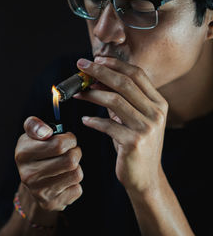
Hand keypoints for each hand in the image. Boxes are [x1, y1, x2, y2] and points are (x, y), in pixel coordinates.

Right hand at [15, 116, 82, 210]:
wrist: (32, 184)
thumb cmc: (36, 153)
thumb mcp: (31, 135)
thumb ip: (34, 125)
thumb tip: (46, 132)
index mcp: (22, 154)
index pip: (59, 144)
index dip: (69, 139)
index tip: (65, 140)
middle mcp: (28, 174)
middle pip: (70, 160)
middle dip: (75, 152)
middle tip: (70, 152)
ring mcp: (39, 191)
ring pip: (76, 174)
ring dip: (76, 167)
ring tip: (66, 165)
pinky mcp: (51, 203)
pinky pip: (77, 189)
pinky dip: (74, 183)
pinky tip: (64, 181)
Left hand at [74, 57, 168, 193]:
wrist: (145, 176)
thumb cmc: (134, 144)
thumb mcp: (133, 119)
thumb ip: (121, 100)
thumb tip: (97, 80)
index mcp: (158, 103)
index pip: (137, 74)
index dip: (115, 64)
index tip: (96, 59)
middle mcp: (156, 112)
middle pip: (124, 83)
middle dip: (99, 72)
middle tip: (81, 66)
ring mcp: (146, 127)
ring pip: (114, 101)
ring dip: (91, 94)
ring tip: (77, 93)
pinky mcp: (134, 142)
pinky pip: (107, 125)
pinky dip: (93, 121)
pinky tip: (84, 120)